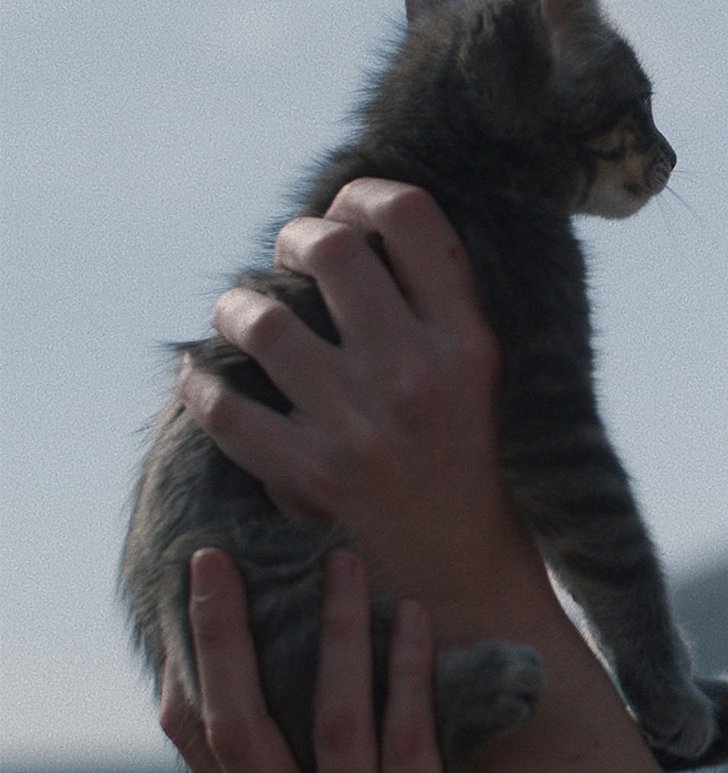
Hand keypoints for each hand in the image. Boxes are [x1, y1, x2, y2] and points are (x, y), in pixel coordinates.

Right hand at [165, 547, 475, 772]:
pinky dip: (409, 674)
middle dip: (225, 639)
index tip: (195, 591)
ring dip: (337, 634)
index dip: (191, 668)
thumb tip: (261, 685)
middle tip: (220, 558)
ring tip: (341, 563)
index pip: (201, 747)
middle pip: (240, 727)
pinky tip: (412, 618)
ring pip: (335, 719)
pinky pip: (409, 740)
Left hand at [178, 178, 520, 617]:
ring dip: (236, 309)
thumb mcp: (482, 378)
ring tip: (241, 319)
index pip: (412, 218)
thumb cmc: (467, 464)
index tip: (346, 211)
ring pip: (262, 322)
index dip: (364, 194)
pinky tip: (204, 380)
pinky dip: (201, 385)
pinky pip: (224, 408)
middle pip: (330, 250)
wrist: (464, 578)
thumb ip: (436, 309)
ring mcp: (362, 426)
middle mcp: (418, 374)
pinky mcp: (312, 478)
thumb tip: (355, 228)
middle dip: (294, 240)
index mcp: (468, 340)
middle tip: (288, 260)